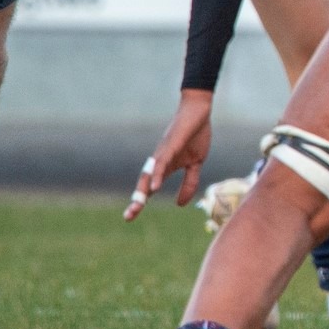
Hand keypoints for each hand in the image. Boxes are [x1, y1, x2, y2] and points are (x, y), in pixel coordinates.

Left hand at [126, 89, 213, 219]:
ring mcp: (163, 153)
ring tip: (138, 206)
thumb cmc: (196, 134)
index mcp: (165, 167)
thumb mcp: (197, 163)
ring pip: (149, 175)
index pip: (150, 187)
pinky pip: (161, 163)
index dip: (140, 201)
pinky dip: (157, 176)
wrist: (199, 112)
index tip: (131, 217)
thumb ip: (189, 182)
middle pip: (145, 183)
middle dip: (137, 200)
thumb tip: (180, 204)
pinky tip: (155, 187)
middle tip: (129, 217)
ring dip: (143, 190)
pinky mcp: (170, 145)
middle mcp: (159, 161)